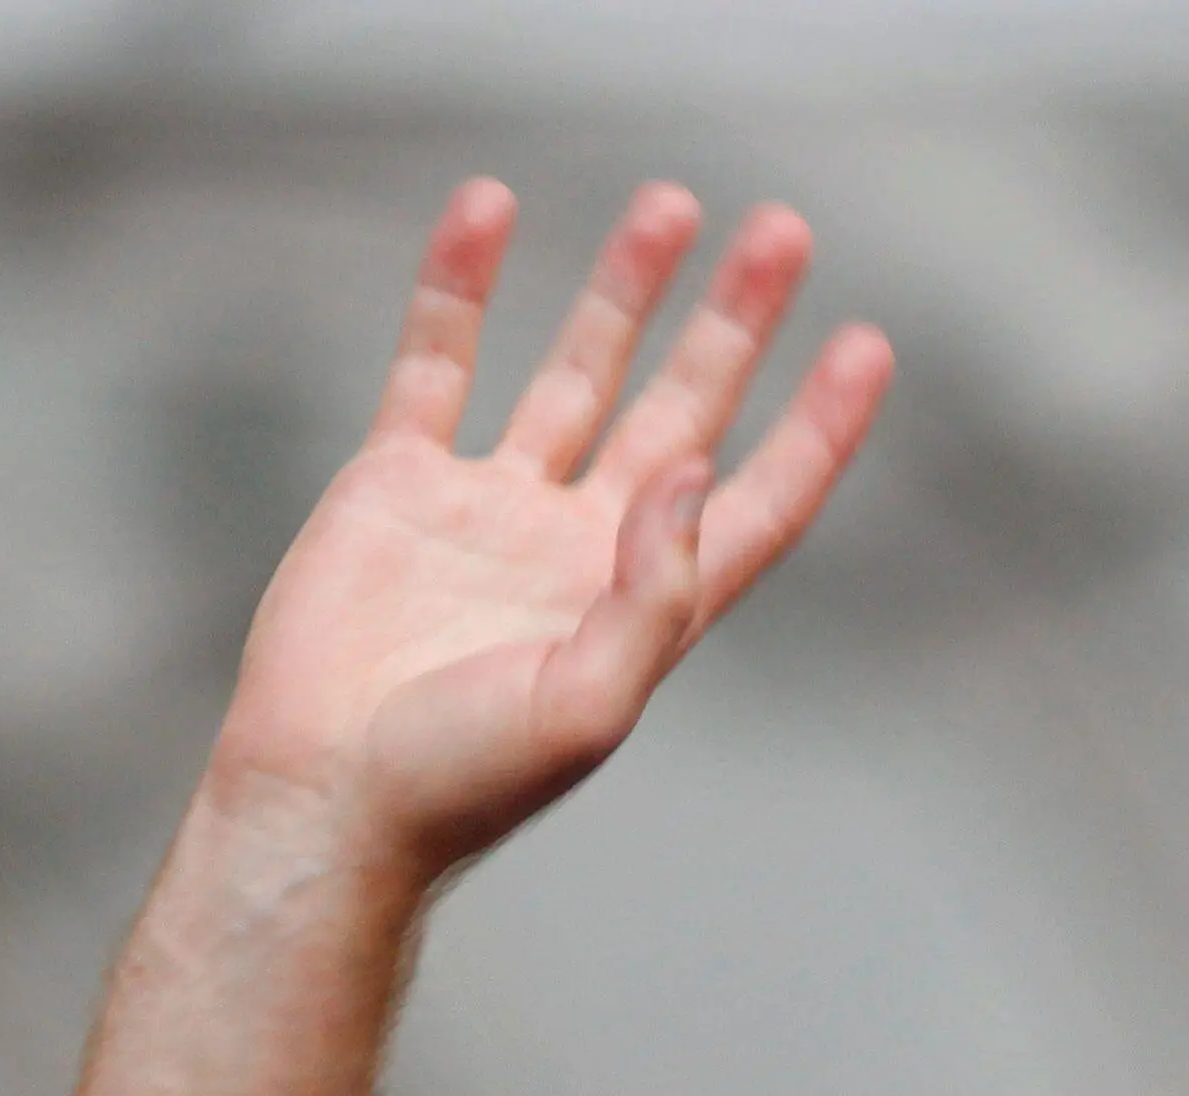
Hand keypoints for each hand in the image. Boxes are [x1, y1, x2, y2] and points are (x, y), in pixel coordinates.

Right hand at [204, 178, 891, 879]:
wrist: (323, 796)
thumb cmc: (461, 781)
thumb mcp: (588, 705)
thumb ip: (654, 594)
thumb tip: (694, 471)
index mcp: (650, 606)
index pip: (762, 497)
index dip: (819, 426)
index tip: (866, 345)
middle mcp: (585, 546)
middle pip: (685, 411)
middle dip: (735, 326)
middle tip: (784, 234)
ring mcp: (494, 508)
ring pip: (579, 372)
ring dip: (624, 290)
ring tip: (672, 205)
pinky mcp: (400, 485)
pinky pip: (438, 362)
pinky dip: (460, 286)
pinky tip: (490, 209)